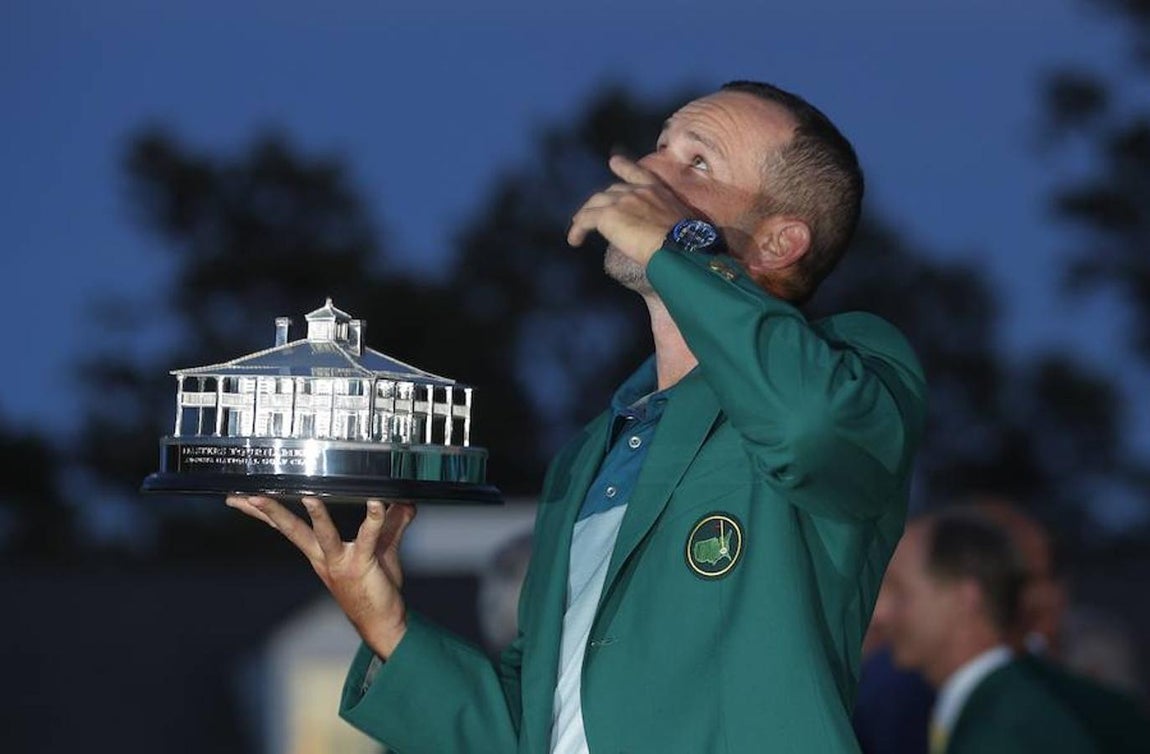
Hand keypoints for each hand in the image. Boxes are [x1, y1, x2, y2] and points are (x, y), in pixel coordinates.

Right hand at [226, 494, 416, 658]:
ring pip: (323, 534)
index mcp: (319, 552)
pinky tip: (376, 502)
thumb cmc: (376, 587)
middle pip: (291, 529)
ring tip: (309, 496)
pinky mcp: (361, 565)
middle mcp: (323, 557)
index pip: (287, 527)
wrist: (383, 623)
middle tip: (247, 495)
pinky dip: (373, 518)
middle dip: (267, 512)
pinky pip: (367, 537)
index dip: (263, 512)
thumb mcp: (381, 548)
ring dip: (316, 514)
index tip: (240, 497)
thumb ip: (392, 523)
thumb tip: (406, 501)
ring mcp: (340, 561)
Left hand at [567, 155, 693, 264]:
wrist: (680, 247)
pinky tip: (574, 241)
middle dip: (601, 201)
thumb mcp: (684, 225)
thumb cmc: (689, 245)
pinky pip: (586, 219)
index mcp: (660, 191)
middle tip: (592, 212)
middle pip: (612, 191)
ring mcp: (623, 200)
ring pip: (596, 203)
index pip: (639, 173)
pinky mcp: (609, 215)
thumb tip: (666, 241)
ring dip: (585, 215)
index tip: (614, 161)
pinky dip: (577, 229)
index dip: (624, 167)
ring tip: (578, 228)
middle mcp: (640, 191)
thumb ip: (669, 224)